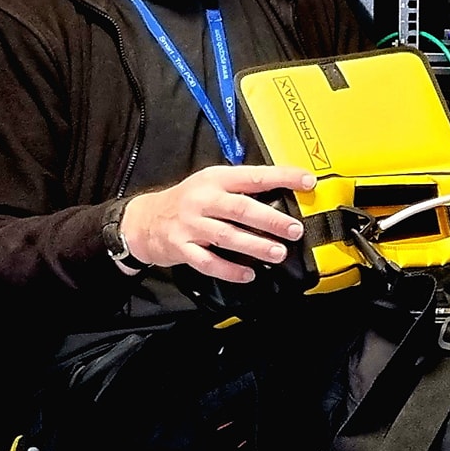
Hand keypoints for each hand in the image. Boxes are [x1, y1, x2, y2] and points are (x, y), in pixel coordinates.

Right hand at [119, 165, 315, 282]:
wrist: (143, 220)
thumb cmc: (185, 201)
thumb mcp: (209, 183)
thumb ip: (240, 187)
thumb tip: (282, 191)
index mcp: (215, 179)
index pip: (253, 176)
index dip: (282, 177)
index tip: (307, 181)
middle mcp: (203, 200)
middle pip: (241, 208)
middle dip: (271, 220)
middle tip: (294, 229)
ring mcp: (191, 225)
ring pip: (227, 236)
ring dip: (255, 246)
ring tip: (278, 253)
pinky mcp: (181, 248)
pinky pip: (208, 262)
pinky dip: (229, 270)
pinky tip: (248, 275)